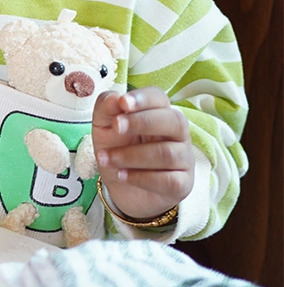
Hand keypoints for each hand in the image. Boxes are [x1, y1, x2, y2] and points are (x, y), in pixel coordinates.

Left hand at [91, 88, 194, 221]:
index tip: (123, 102)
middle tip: (116, 127)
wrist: (121, 187)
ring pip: (167, 153)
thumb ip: (107, 109)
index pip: (160, 98)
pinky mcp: (183, 184)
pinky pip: (169, 180)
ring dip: (131, 156)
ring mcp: (183, 159)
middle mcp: (177, 134)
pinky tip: (122, 175)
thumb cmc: (117, 149)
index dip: (144, 98)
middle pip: (174, 121)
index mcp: (158, 113)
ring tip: (106, 159)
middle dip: (142, 122)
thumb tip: (115, 98)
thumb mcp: (103, 127)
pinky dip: (141, 178)